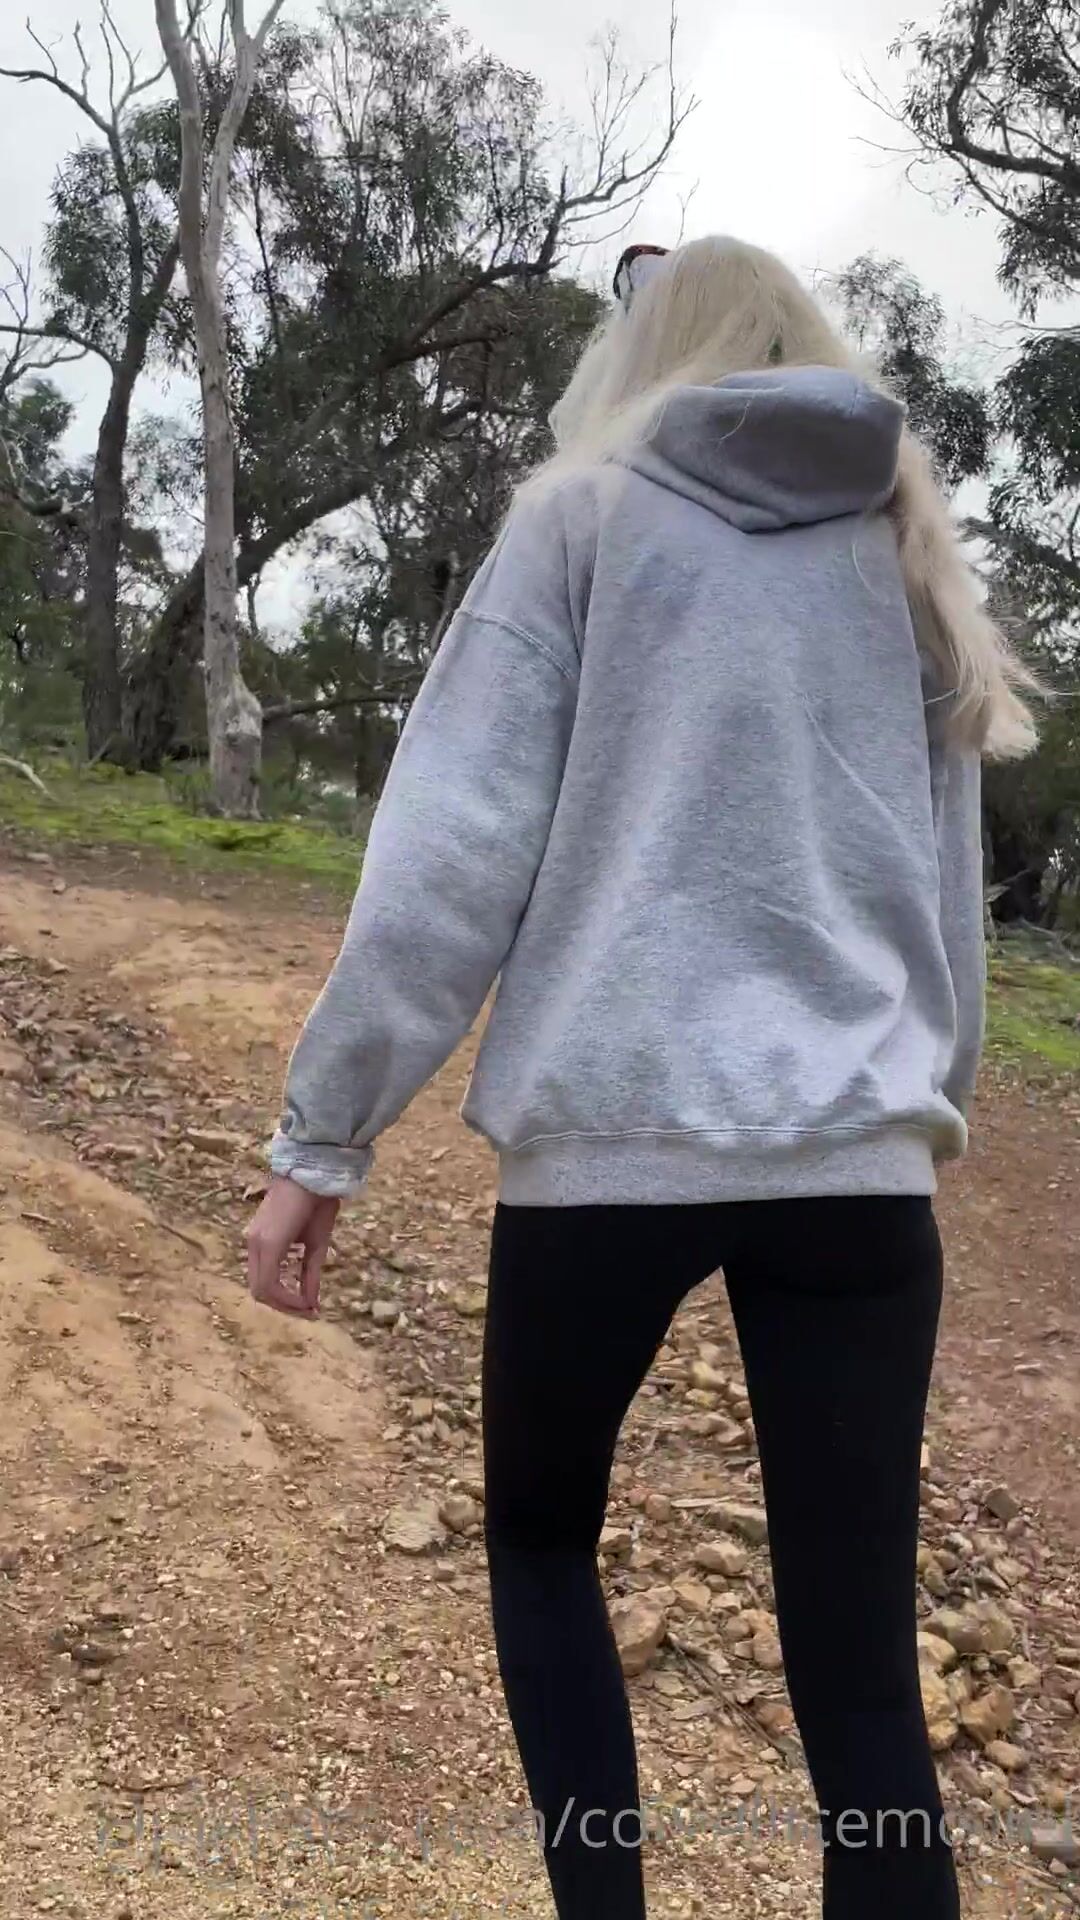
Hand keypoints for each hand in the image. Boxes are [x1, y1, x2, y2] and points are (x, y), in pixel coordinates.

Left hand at [246, 1177, 339, 1316]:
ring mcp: (256, 1243)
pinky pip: (268, 1281)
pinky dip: (285, 1296)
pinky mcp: (266, 1242)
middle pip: (259, 1291)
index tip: (308, 1308)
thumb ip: (310, 1274)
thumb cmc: (317, 1202)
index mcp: (262, 1243)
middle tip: (307, 1313)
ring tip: (306, 1309)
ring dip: (284, 1304)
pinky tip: (303, 1299)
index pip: (263, 1283)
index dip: (284, 1301)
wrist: (317, 1173)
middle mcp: (253, 1245)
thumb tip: (312, 1304)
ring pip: (261, 1290)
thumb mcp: (316, 1244)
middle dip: (284, 1307)